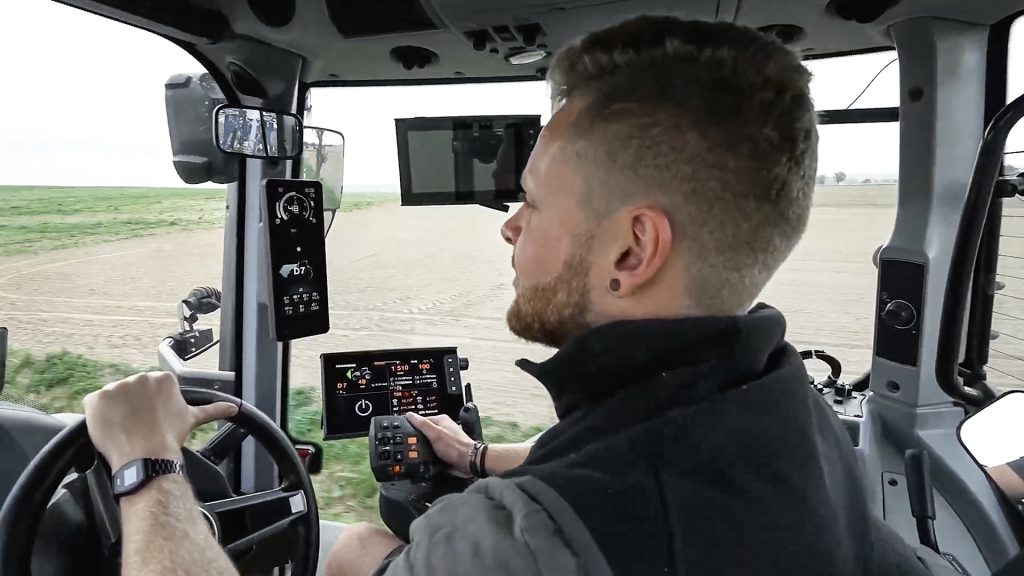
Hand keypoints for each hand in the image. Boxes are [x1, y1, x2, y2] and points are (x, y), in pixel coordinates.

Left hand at [83, 372, 237, 470]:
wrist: (148, 456)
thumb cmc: (170, 437)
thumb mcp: (192, 419)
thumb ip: (212, 409)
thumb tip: (234, 408)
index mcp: (162, 379)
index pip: (149, 388)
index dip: (147, 406)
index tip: (150, 419)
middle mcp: (140, 377)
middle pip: (130, 391)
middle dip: (131, 407)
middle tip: (137, 427)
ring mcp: (117, 386)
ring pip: (112, 399)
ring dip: (115, 412)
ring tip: (124, 430)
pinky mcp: (97, 398)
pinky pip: (93, 405)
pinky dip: (98, 417)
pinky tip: (110, 429)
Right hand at [406, 413, 474, 476]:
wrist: (469, 462)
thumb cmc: (456, 447)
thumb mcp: (435, 434)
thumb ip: (422, 424)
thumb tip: (410, 415)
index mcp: (441, 420)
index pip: (421, 419)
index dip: (413, 426)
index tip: (406, 432)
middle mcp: (443, 429)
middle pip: (424, 432)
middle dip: (418, 439)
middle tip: (413, 445)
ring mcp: (444, 440)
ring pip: (427, 444)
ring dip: (423, 449)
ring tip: (420, 454)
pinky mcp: (445, 451)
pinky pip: (432, 452)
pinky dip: (429, 456)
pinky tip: (427, 459)